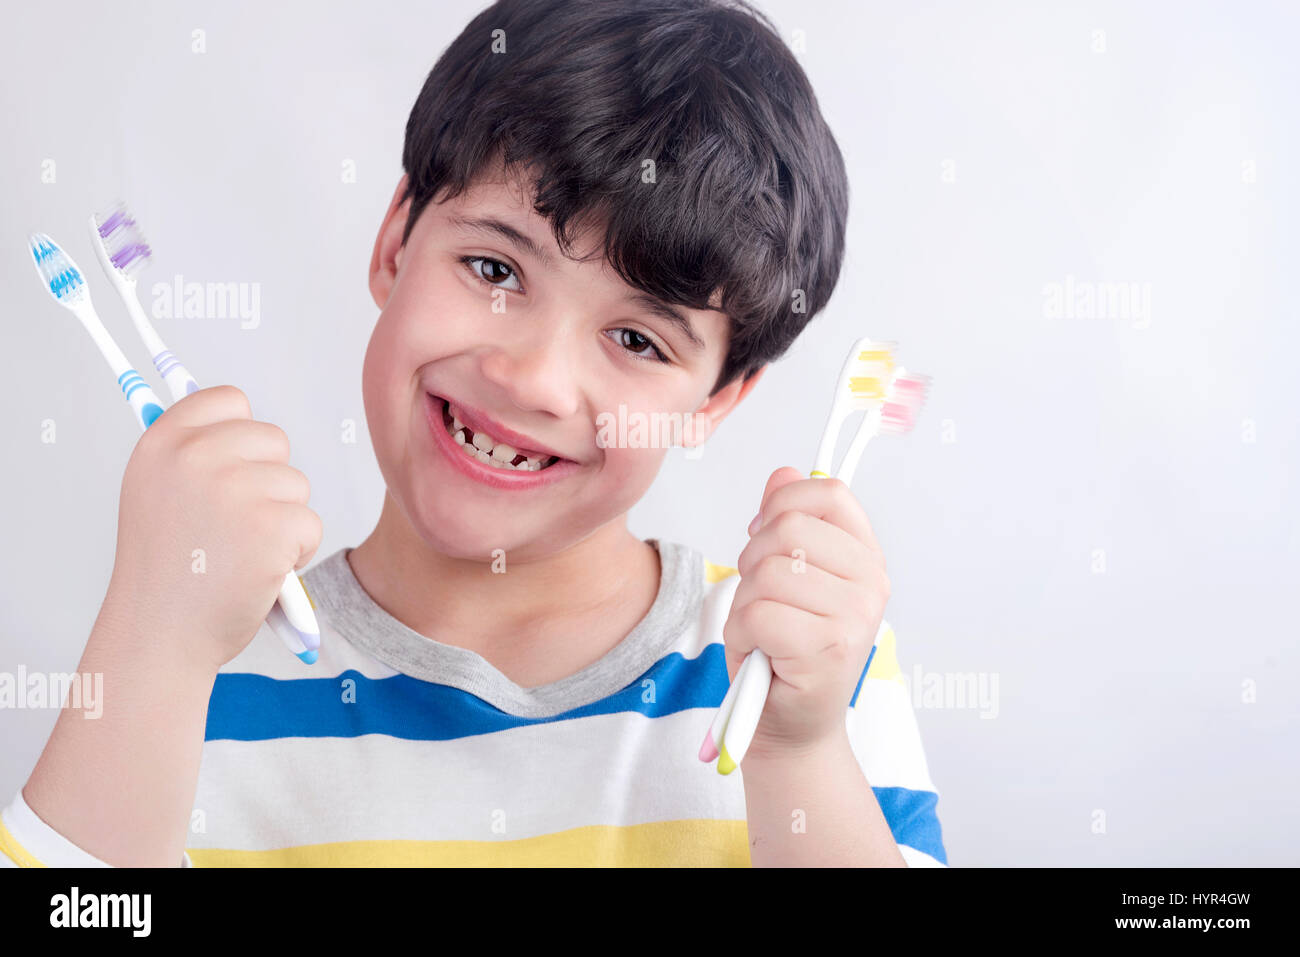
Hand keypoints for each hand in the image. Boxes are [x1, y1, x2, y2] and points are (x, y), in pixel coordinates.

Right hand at [106, 385, 322, 673]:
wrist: (161, 636)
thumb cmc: (168, 568)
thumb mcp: (157, 493)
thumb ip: (190, 451)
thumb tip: (237, 413)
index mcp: (163, 443)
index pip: (229, 399)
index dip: (241, 436)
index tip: (230, 469)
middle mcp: (195, 459)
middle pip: (274, 440)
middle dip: (268, 483)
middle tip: (233, 527)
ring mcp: (234, 491)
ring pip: (296, 484)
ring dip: (283, 521)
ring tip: (241, 553)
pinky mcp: (271, 527)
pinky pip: (311, 523)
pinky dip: (297, 552)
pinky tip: (260, 572)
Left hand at [723, 466, 889, 760]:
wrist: (792, 725)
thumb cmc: (785, 649)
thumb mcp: (784, 576)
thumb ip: (786, 522)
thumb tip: (784, 473)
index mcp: (865, 557)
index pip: (828, 492)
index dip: (782, 504)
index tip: (764, 535)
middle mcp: (871, 583)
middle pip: (787, 527)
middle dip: (752, 560)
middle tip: (760, 597)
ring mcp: (854, 616)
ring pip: (767, 571)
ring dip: (745, 602)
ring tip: (762, 630)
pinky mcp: (828, 648)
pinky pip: (757, 613)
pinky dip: (742, 632)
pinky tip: (759, 651)